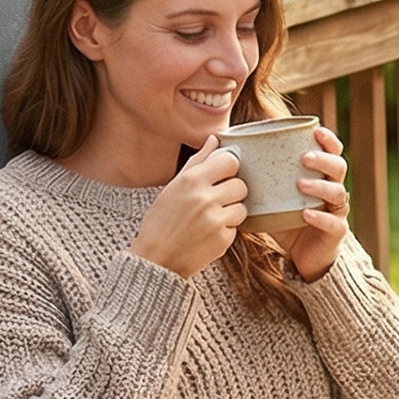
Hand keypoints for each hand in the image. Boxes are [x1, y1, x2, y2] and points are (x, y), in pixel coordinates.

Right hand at [128, 137, 247, 278]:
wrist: (156, 258)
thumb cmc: (161, 220)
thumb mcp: (173, 186)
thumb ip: (197, 162)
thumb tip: (215, 140)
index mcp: (191, 180)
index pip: (231, 161)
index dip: (230, 169)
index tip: (222, 176)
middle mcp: (205, 198)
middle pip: (241, 185)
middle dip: (232, 192)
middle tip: (216, 200)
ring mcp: (216, 220)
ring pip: (242, 207)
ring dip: (231, 212)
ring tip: (211, 218)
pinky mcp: (223, 239)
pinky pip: (236, 228)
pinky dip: (226, 230)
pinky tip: (208, 233)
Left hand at [271, 126, 350, 282]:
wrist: (302, 258)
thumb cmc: (286, 222)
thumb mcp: (272, 198)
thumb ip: (257, 178)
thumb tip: (221, 152)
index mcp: (321, 178)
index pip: (332, 153)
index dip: (329, 141)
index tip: (317, 131)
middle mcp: (333, 191)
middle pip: (339, 168)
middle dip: (323, 159)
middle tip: (304, 158)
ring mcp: (337, 212)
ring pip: (338, 193)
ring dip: (320, 186)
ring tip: (300, 184)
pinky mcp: (336, 233)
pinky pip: (334, 223)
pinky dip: (320, 217)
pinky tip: (306, 213)